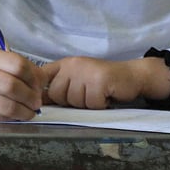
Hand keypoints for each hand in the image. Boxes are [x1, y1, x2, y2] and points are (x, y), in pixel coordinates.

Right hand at [0, 49, 44, 120]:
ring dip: (24, 111)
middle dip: (30, 97)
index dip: (33, 77)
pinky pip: (1, 117)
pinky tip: (18, 115)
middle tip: (36, 102)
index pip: (19, 65)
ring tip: (30, 111)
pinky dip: (14, 118)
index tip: (39, 85)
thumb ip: (27, 70)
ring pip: (7, 106)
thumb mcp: (5, 65)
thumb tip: (44, 83)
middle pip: (12, 86)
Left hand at [41, 56, 169, 108]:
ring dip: (87, 104)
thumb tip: (38, 101)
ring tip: (98, 94)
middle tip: (86, 95)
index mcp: (64, 64)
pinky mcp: (99, 80)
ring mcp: (85, 71)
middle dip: (70, 102)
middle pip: (56, 94)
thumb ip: (59, 88)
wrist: (131, 76)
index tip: (45, 99)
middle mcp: (72, 65)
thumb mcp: (77, 81)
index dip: (40, 90)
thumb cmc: (102, 82)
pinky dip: (100, 105)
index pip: (41, 76)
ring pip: (74, 101)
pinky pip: (91, 103)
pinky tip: (106, 96)